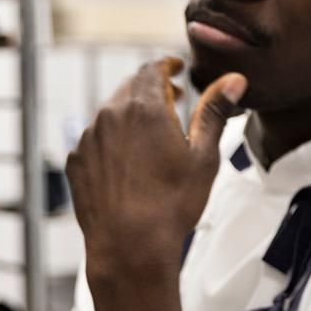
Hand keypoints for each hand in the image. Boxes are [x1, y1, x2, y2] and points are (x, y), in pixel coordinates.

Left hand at [66, 59, 246, 283]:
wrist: (130, 245)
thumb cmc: (172, 204)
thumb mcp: (204, 156)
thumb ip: (215, 112)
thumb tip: (234, 81)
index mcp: (144, 109)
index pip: (151, 69)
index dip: (166, 65)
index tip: (175, 67)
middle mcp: (109, 116)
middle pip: (130, 88)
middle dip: (152, 89)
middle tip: (173, 98)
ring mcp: (88, 140)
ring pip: (110, 114)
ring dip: (131, 116)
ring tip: (153, 135)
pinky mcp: (76, 162)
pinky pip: (95, 140)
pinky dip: (113, 141)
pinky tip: (130, 163)